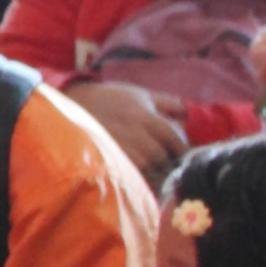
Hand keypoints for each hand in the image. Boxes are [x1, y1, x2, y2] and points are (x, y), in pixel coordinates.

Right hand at [72, 79, 189, 178]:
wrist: (73, 103)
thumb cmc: (111, 98)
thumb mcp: (140, 94)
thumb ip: (169, 102)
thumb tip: (191, 113)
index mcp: (146, 116)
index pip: (174, 137)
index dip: (181, 147)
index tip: (181, 152)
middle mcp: (134, 133)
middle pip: (160, 154)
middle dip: (165, 158)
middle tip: (165, 160)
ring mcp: (120, 147)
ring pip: (145, 166)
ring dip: (151, 168)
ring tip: (149, 165)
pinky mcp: (107, 157)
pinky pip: (129, 172)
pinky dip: (136, 173)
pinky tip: (135, 168)